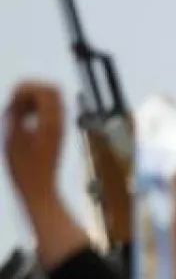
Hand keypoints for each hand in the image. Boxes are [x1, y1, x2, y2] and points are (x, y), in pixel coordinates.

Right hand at [4, 82, 66, 204]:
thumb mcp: (13, 139)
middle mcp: (60, 123)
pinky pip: (50, 110)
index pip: (47, 90)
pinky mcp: (57, 133)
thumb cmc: (24, 169)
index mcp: (51, 123)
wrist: (41, 189)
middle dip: (30, 90)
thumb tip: (19, 97)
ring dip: (32, 99)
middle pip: (52, 90)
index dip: (26, 88)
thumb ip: (17, 115)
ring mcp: (61, 128)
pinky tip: (23, 119)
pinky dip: (36, 108)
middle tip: (15, 104)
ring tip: (17, 112)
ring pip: (52, 99)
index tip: (12, 102)